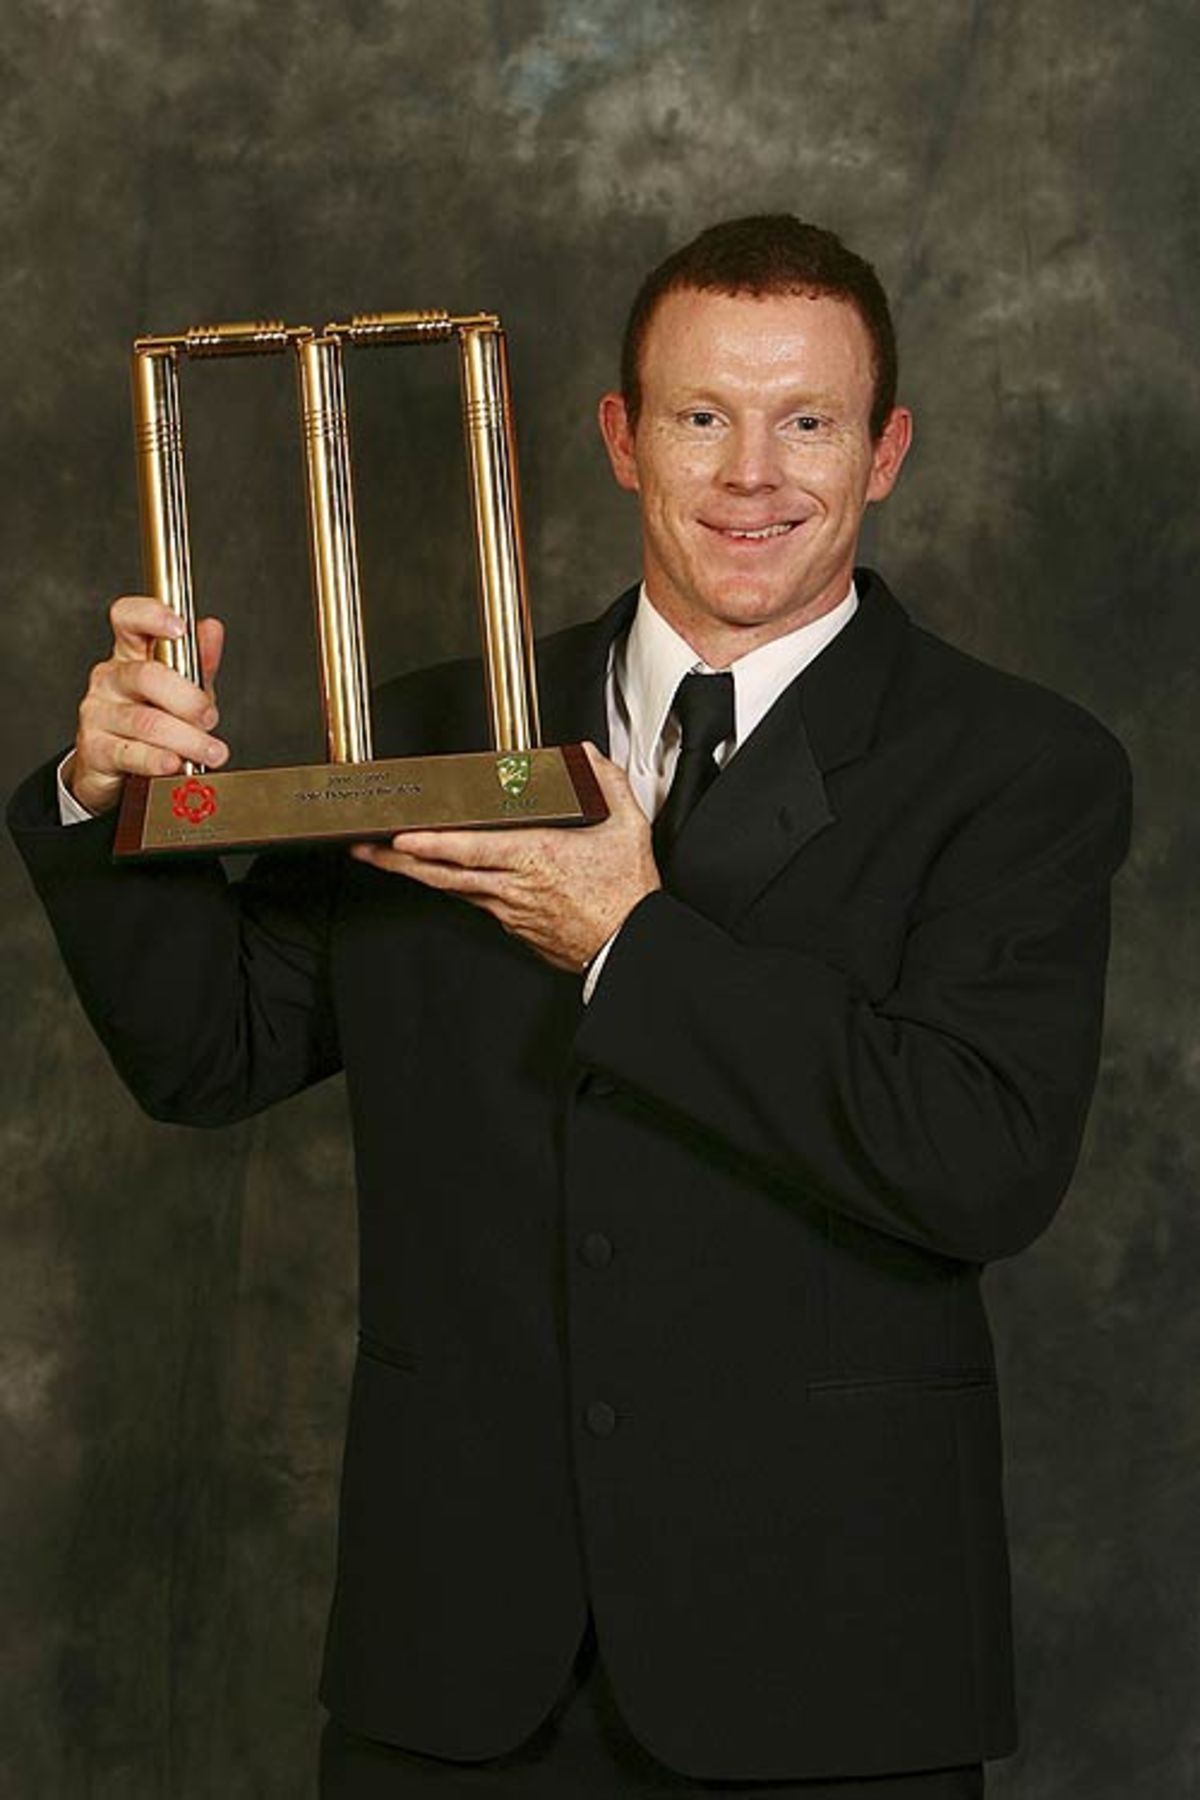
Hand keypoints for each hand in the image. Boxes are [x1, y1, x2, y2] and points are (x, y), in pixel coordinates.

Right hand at [67, 596, 228, 814]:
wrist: (116, 766)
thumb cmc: (152, 718)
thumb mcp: (182, 688)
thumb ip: (199, 661)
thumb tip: (211, 629)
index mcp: (130, 654)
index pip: (127, 619)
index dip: (151, 616)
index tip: (179, 628)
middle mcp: (110, 678)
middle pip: (147, 676)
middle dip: (188, 700)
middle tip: (210, 718)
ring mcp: (98, 712)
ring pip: (146, 721)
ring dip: (187, 739)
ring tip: (211, 752)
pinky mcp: (95, 749)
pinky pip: (131, 754)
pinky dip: (158, 760)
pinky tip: (174, 764)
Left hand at [350, 744, 660, 971]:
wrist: (631, 948)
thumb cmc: (627, 895)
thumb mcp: (627, 828)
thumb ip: (606, 783)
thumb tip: (587, 755)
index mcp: (535, 858)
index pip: (471, 850)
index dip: (432, 844)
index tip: (401, 836)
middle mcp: (513, 888)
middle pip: (444, 874)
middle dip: (399, 860)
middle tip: (365, 848)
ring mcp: (509, 912)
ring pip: (452, 890)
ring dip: (416, 874)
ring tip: (384, 858)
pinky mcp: (513, 928)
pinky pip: (475, 903)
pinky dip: (451, 888)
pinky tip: (436, 878)